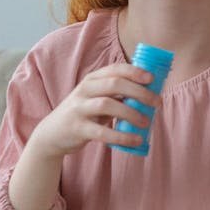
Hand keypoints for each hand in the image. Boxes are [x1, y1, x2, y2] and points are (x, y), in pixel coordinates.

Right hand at [27, 63, 161, 158]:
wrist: (52, 134)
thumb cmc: (83, 113)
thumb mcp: (97, 98)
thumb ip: (117, 94)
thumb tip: (149, 94)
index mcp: (92, 79)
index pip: (115, 69)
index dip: (135, 72)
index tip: (152, 79)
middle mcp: (84, 90)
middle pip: (114, 84)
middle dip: (139, 92)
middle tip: (157, 103)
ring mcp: (79, 108)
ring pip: (107, 105)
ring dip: (131, 113)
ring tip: (146, 123)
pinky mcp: (77, 128)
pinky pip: (102, 132)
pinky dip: (122, 136)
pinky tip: (136, 140)